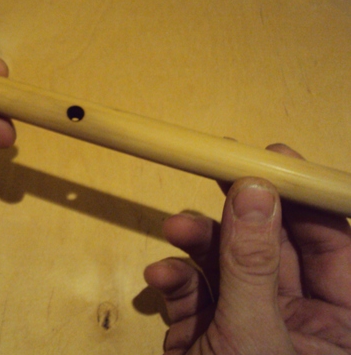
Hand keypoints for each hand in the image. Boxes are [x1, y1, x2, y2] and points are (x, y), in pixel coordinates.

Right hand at [145, 144, 350, 353]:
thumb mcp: (253, 334)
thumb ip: (251, 263)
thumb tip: (253, 191)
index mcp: (335, 324)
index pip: (330, 244)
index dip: (303, 199)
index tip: (273, 158)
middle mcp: (294, 318)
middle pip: (270, 245)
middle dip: (239, 211)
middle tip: (218, 169)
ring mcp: (244, 321)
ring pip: (224, 262)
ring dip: (196, 241)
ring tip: (175, 228)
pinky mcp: (203, 328)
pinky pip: (192, 290)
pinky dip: (174, 280)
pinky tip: (160, 279)